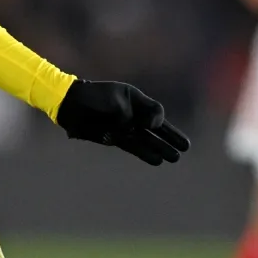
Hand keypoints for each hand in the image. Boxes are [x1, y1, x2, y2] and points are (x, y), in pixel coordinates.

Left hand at [56, 80, 191, 165]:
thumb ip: (125, 112)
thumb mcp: (113, 98)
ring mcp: (124, 127)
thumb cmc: (93, 97)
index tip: (151, 126)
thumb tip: (130, 126)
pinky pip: (133, 146)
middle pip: (157, 127)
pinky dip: (145, 153)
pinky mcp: (115, 138)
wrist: (71, 104)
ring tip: (175, 157)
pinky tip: (157, 160)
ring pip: (147, 139)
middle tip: (186, 147)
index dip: (157, 119)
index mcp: (135, 100)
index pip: (155, 110)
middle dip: (171, 137)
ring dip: (161, 148)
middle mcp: (133, 114)